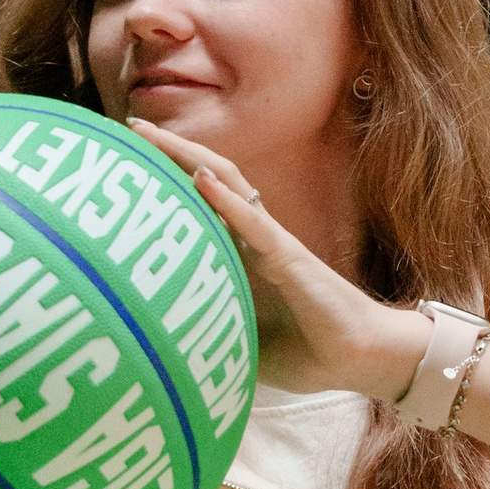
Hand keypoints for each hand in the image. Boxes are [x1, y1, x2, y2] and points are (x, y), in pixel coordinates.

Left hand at [149, 130, 423, 398]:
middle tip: (130, 127)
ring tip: (152, 134)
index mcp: (243, 254)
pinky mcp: (290, 258)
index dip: (167, 178)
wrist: (361, 361)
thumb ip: (210, 339)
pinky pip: (255, 223)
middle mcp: (255, 238)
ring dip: (189, 157)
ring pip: (228, 185)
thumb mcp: (242, 346)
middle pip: (209, 178)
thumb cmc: (308, 354)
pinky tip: (201, 178)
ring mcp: (272, 243)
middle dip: (171, 150)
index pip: (201, 203)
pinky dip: (227, 200)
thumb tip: (165, 356)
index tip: (129, 161)